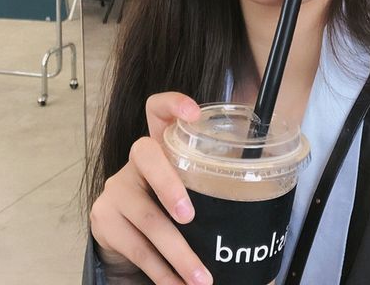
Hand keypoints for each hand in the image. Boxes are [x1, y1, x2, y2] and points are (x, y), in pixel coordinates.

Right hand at [90, 92, 212, 284]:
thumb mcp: (188, 183)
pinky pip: (135, 247)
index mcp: (161, 143)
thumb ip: (210, 181)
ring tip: (201, 278)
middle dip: (169, 186)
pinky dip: (161, 272)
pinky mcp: (104, 218)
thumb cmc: (169, 200)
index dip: (173, 104)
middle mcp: (136, 158)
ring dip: (176, 252)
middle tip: (190, 216)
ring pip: (145, 216)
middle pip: (146, 156)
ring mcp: (117, 187)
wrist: (121, 228)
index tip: (195, 115)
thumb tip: (264, 201)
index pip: (158, 109)